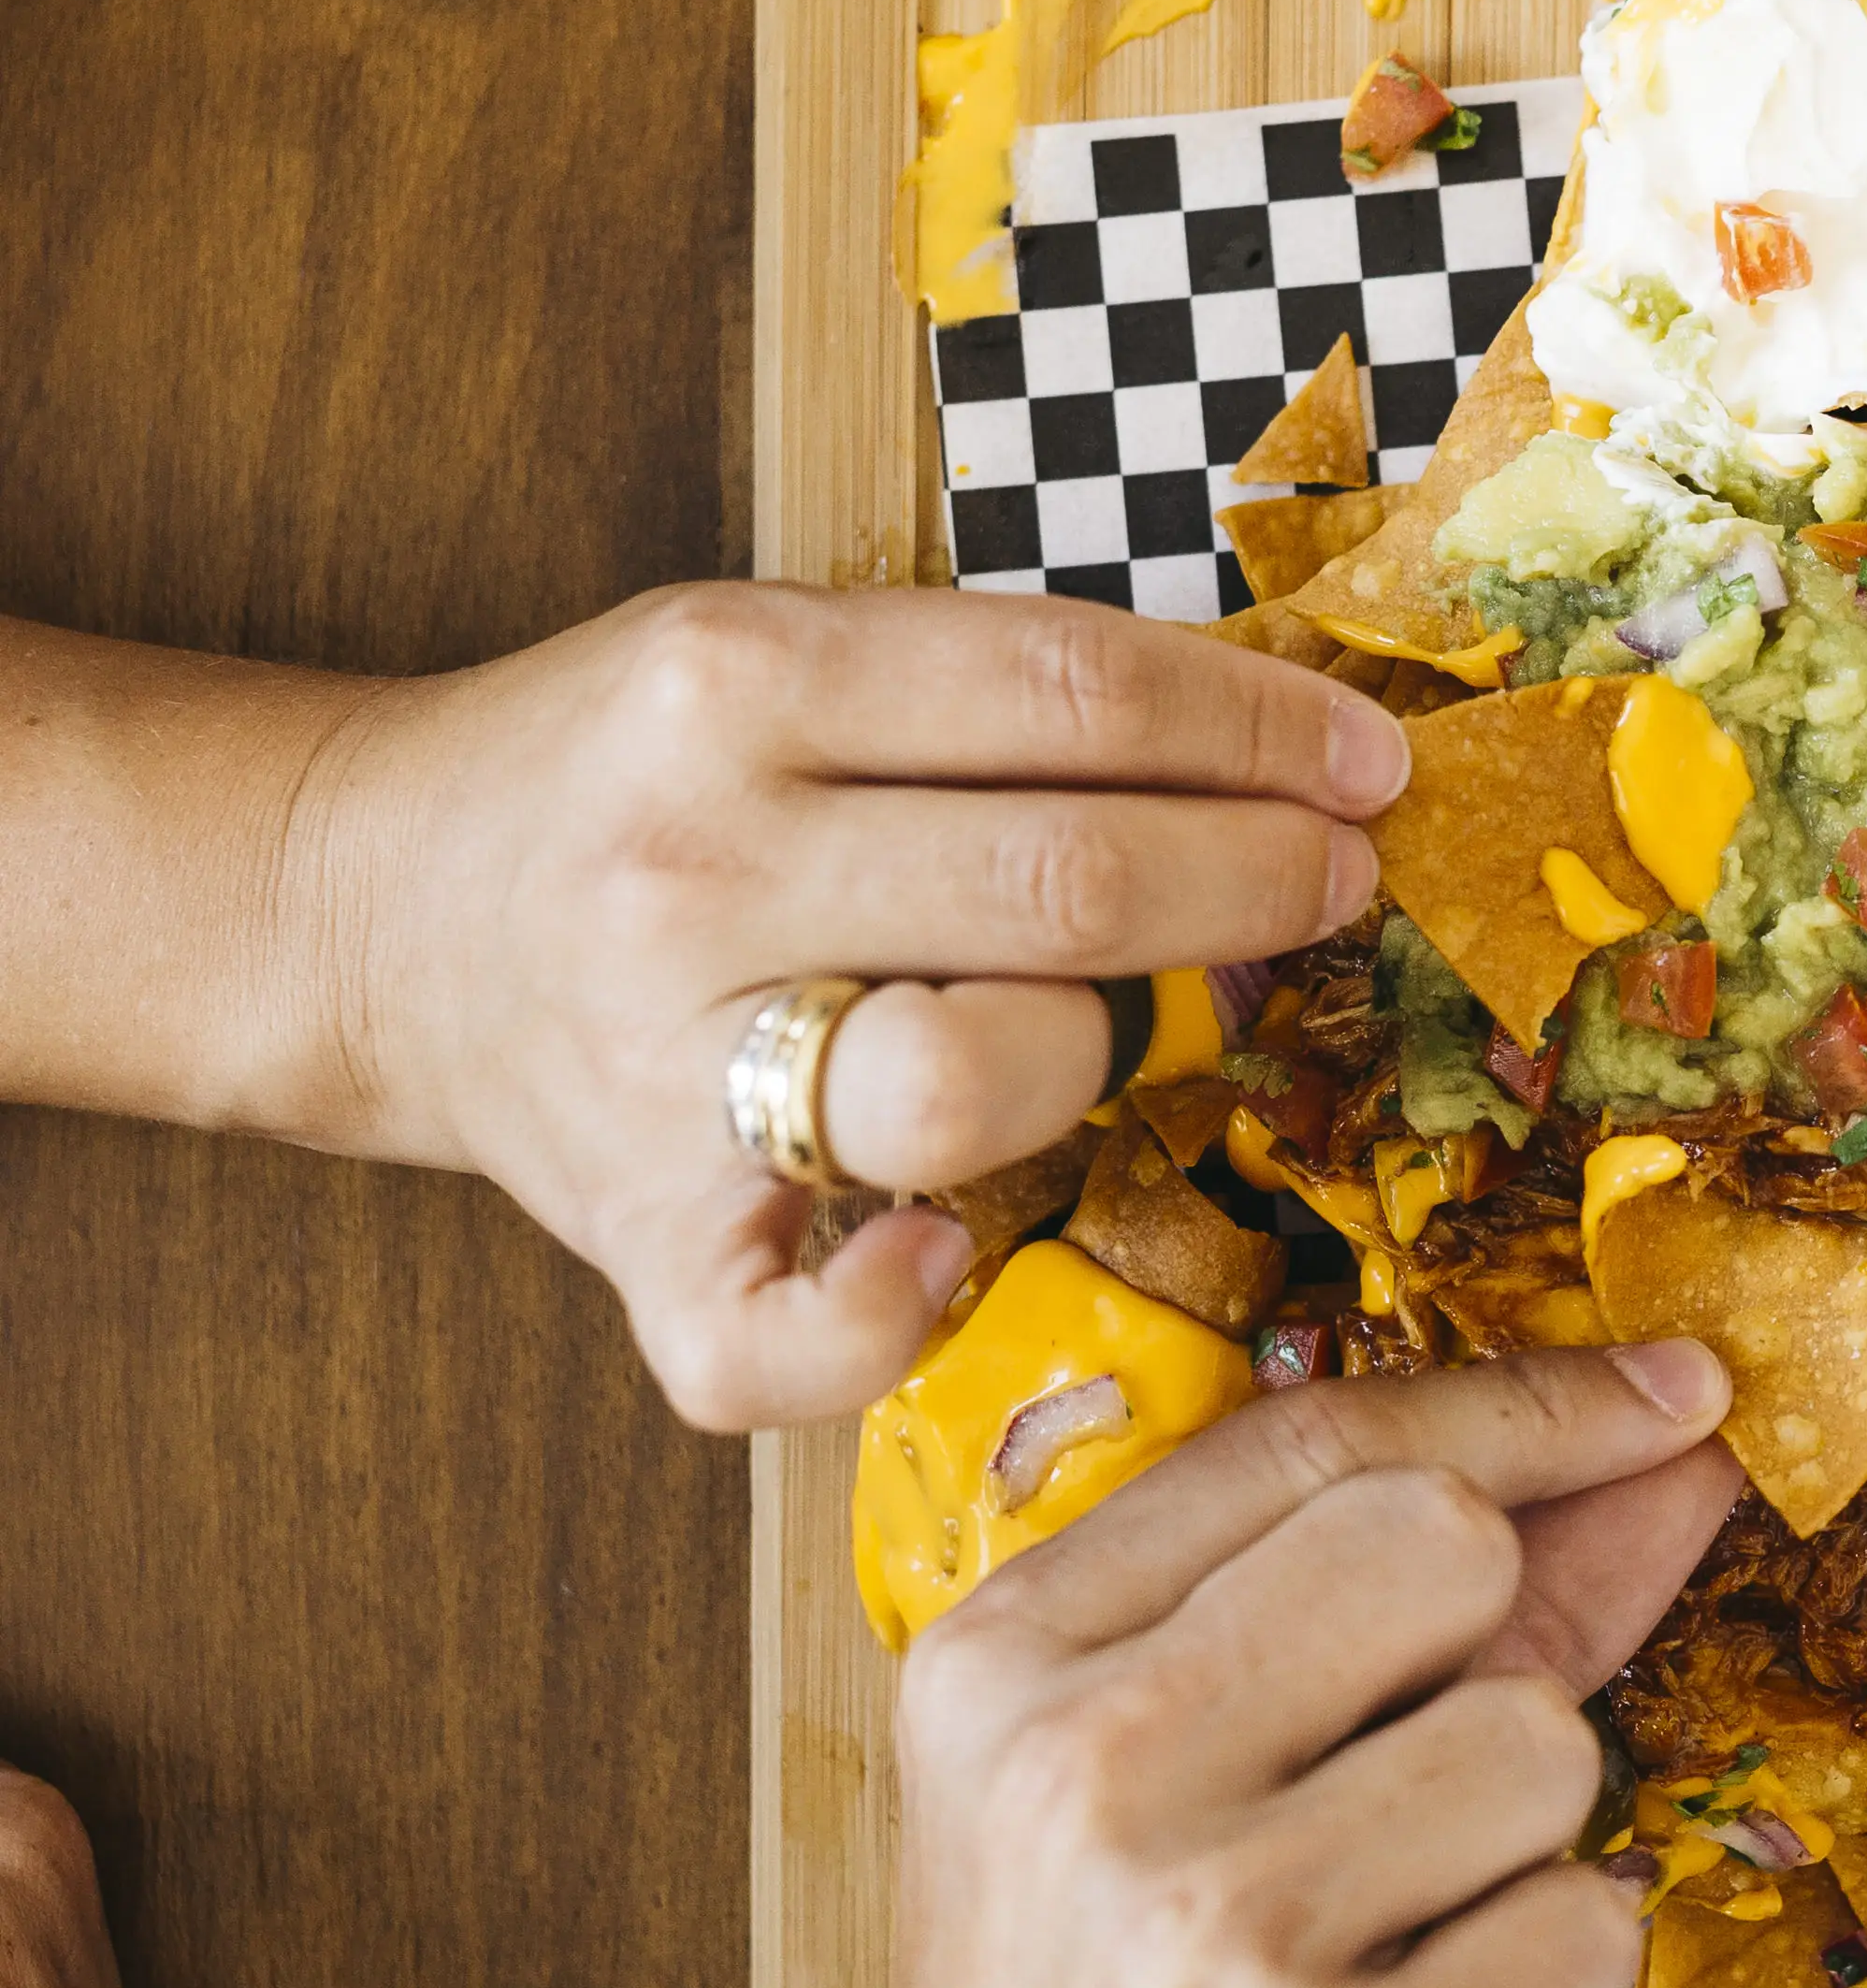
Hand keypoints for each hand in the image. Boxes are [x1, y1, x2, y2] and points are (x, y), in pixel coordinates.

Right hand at [300, 586, 1411, 1429]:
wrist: (377, 910)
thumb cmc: (632, 778)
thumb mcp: (780, 651)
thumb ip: (983, 691)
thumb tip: (1273, 733)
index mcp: (737, 684)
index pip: (1070, 693)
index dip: (1260, 729)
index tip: (1368, 765)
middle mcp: (692, 871)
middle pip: (1060, 885)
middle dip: (1255, 883)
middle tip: (1338, 884)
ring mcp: (656, 1069)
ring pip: (962, 1082)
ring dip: (1115, 1053)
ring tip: (1163, 1020)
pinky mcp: (634, 1239)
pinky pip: (780, 1336)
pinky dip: (891, 1316)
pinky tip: (963, 1249)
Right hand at [792, 1347, 1739, 1987]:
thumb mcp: (1149, 1833)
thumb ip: (1394, 1629)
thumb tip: (1655, 1452)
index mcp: (996, 1674)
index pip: (1314, 1442)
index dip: (1525, 1404)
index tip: (1672, 1396)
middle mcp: (1081, 1771)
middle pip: (1442, 1549)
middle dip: (1494, 1671)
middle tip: (1412, 1840)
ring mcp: (1204, 1928)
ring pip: (1539, 1752)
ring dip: (1520, 1872)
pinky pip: (1588, 1933)